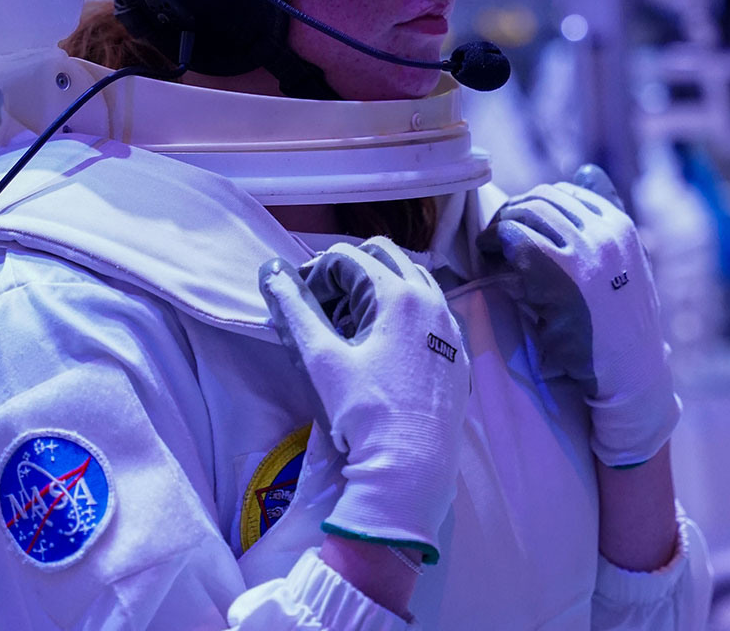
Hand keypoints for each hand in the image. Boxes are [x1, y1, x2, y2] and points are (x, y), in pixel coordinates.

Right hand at [258, 237, 469, 562]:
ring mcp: (451, 329)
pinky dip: (406, 314)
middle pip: (386, 258)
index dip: (316, 273)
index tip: (300, 303)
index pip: (348, 258)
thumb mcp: (320, 359)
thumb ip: (294, 308)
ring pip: (414, 282)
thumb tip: (271, 270)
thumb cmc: (363, 413)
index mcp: (399, 294)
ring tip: (355, 326)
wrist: (411, 471)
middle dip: (350, 273)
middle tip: (326, 308)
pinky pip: (432, 314)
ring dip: (381, 289)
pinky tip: (387, 348)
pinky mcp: (458, 356)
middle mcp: (433, 301)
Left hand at [477, 172, 678, 467]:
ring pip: (524, 213)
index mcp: (620, 225)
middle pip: (540, 199)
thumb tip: (585, 170)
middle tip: (497, 243)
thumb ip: (604, 218)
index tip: (520, 231)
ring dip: (501, 230)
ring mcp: (586, 250)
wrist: (630, 375)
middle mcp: (606, 231)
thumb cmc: (619, 324)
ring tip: (493, 255)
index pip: (564, 191)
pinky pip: (516, 240)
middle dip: (512, 216)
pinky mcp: (562, 274)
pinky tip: (494, 268)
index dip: (533, 207)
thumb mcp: (623, 263)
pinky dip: (496, 247)